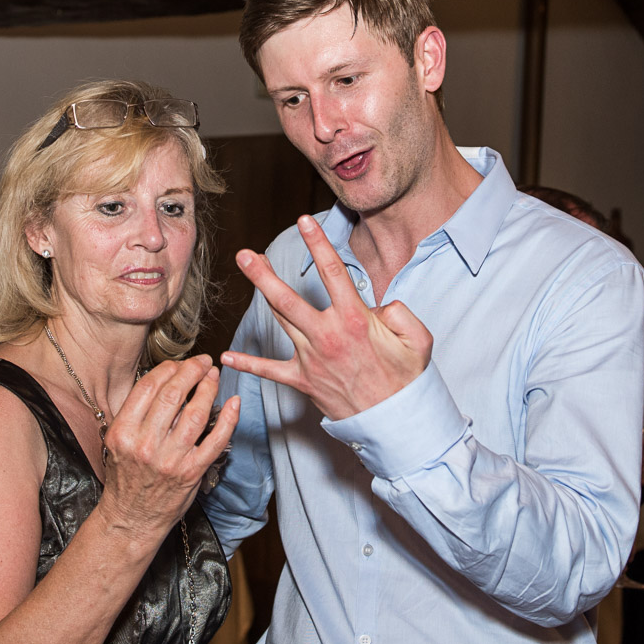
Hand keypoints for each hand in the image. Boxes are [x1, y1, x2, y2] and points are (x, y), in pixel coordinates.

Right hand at [100, 356, 239, 538]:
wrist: (131, 518)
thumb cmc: (126, 479)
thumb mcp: (117, 443)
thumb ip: (135, 415)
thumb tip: (163, 382)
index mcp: (123, 433)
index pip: (148, 388)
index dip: (168, 369)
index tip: (179, 363)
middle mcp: (145, 445)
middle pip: (173, 395)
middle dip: (192, 371)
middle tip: (202, 362)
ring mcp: (171, 460)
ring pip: (196, 413)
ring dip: (209, 389)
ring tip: (214, 376)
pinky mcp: (192, 472)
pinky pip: (216, 440)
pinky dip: (229, 419)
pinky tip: (234, 403)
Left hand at [220, 216, 432, 420]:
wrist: (394, 421)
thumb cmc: (406, 380)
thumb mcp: (417, 340)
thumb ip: (400, 312)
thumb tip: (379, 305)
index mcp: (355, 321)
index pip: (333, 273)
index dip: (318, 244)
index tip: (305, 221)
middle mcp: (327, 336)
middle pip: (288, 299)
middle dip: (264, 274)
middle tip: (245, 254)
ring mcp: (312, 359)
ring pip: (280, 320)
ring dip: (261, 295)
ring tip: (246, 270)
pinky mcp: (303, 381)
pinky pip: (270, 371)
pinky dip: (248, 364)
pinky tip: (226, 357)